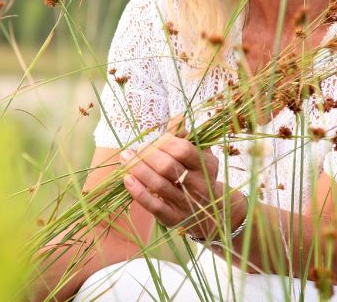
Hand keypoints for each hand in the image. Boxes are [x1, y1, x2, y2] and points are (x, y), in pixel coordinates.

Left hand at [119, 115, 224, 239]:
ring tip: (125, 158)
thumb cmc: (199, 175)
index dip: (164, 142)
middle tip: (137, 149)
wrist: (211, 213)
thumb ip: (186, 137)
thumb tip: (177, 117)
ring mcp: (186, 204)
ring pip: (159, 185)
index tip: (154, 140)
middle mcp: (198, 186)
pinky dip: (138, 192)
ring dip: (138, 169)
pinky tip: (127, 179)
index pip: (183, 150)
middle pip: (168, 167)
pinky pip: (154, 206)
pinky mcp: (174, 218)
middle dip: (147, 155)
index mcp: (206, 165)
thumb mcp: (199, 155)